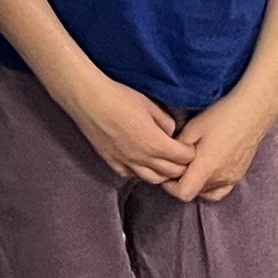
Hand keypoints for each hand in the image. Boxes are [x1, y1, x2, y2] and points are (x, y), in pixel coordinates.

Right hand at [65, 68, 193, 184]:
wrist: (88, 99)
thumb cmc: (119, 97)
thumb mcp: (150, 105)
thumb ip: (166, 122)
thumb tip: (171, 133)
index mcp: (156, 143)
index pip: (184, 158)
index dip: (190, 152)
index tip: (188, 145)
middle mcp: (143, 158)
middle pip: (172, 173)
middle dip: (181, 166)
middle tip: (180, 156)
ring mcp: (126, 162)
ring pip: (153, 179)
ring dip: (162, 173)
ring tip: (163, 163)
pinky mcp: (111, 162)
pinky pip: (131, 176)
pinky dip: (140, 173)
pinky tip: (140, 163)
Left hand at [165, 74, 277, 202]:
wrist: (251, 112)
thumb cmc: (220, 117)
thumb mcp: (192, 129)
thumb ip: (178, 148)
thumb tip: (170, 158)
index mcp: (207, 167)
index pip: (184, 193)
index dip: (170, 186)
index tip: (166, 172)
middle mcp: (221, 178)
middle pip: (194, 191)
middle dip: (182, 181)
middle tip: (177, 163)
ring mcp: (232, 178)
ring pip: (207, 191)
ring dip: (196, 182)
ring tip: (192, 165)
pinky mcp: (240, 175)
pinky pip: (221, 190)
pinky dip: (210, 186)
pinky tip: (207, 171)